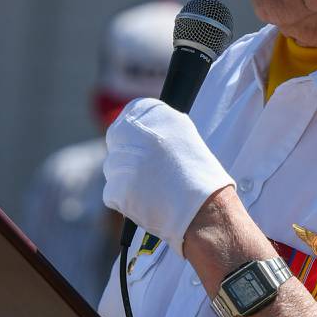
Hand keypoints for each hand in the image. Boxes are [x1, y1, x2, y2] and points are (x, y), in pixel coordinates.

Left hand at [103, 98, 234, 255]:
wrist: (204, 205)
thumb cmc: (198, 172)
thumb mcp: (182, 133)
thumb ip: (157, 127)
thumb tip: (137, 130)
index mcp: (149, 111)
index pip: (129, 117)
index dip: (137, 136)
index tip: (149, 149)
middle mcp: (130, 129)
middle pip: (116, 142)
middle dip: (129, 157)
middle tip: (151, 172)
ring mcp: (119, 159)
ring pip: (113, 169)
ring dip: (127, 179)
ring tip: (155, 188)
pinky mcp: (114, 187)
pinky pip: (112, 193)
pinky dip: (125, 200)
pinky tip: (147, 201)